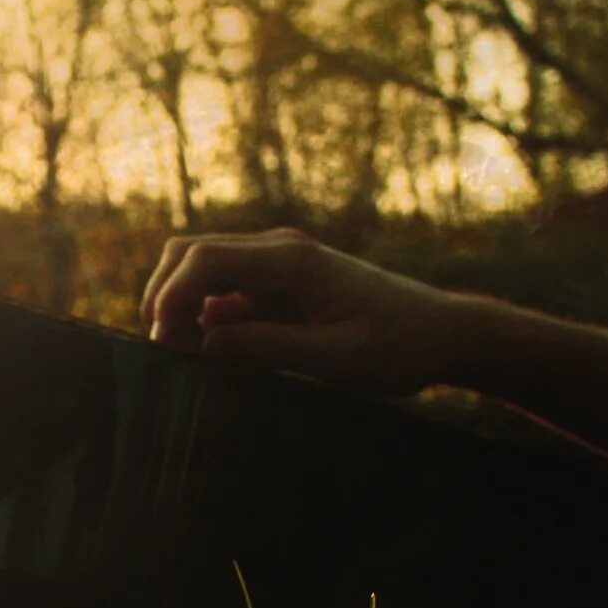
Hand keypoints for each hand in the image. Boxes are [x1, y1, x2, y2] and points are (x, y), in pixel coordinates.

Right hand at [140, 228, 484, 392]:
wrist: (444, 333)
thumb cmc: (399, 346)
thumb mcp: (335, 358)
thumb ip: (268, 346)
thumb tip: (202, 341)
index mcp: (293, 259)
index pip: (204, 259)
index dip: (170, 297)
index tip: (162, 343)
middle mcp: (280, 250)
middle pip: (191, 253)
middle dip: (165, 297)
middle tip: (164, 351)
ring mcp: (280, 263)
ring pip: (203, 268)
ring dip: (182, 305)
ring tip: (183, 356)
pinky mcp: (282, 283)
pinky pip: (227, 289)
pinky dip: (205, 315)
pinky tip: (213, 353)